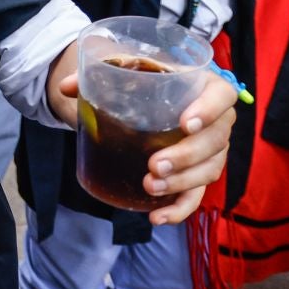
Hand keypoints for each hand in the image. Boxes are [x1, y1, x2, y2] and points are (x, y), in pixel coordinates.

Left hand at [58, 70, 237, 225]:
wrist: (148, 99)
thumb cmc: (144, 81)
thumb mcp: (126, 71)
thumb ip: (98, 75)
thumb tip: (66, 87)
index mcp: (205, 86)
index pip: (222, 95)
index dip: (209, 109)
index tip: (184, 124)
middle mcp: (217, 120)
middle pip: (215, 141)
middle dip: (186, 156)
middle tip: (154, 165)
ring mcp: (211, 150)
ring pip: (208, 170)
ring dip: (181, 183)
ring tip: (149, 187)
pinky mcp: (199, 174)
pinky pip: (196, 195)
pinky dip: (179, 209)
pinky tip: (157, 217)